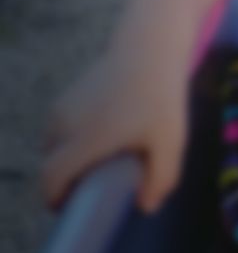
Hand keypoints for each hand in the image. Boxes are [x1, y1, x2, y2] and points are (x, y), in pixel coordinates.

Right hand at [41, 45, 187, 213]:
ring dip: (66, 156)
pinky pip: (59, 126)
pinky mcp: (68, 93)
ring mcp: (63, 107)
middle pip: (51, 164)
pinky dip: (69, 136)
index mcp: (84, 141)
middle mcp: (66, 125)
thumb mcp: (171, 139)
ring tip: (94, 159)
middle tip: (89, 184)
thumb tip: (146, 208)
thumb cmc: (162, 95)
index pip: (51, 180)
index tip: (70, 207)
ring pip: (53, 144)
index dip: (55, 199)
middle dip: (62, 180)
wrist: (151, 45)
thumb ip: (162, 178)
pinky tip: (96, 134)